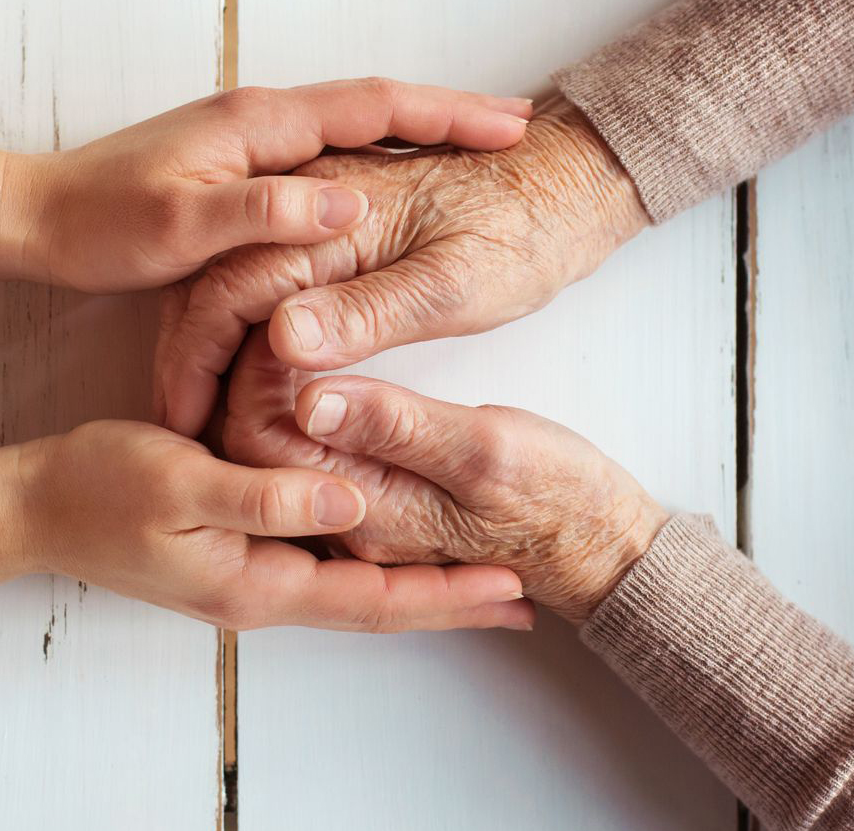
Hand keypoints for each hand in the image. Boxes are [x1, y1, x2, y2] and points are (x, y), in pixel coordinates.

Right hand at [0, 419, 532, 631]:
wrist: (34, 506)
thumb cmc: (100, 488)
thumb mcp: (184, 483)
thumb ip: (267, 496)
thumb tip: (352, 501)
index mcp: (256, 582)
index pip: (372, 599)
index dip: (446, 598)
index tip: (512, 591)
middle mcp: (261, 589)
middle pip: (375, 603)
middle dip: (448, 602)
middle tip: (520, 596)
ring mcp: (247, 574)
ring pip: (352, 585)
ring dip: (416, 583)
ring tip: (475, 575)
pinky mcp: (234, 551)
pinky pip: (322, 563)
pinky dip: (369, 559)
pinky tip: (389, 540)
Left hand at [3, 79, 533, 291]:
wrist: (33, 219)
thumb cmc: (99, 224)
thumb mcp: (180, 228)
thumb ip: (263, 214)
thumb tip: (346, 206)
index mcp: (259, 125)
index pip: (375, 104)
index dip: (447, 115)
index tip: (511, 125)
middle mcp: (260, 121)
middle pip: (376, 105)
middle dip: (448, 114)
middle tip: (515, 127)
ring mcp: (249, 142)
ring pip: (354, 128)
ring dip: (415, 133)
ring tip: (475, 147)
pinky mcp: (236, 169)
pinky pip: (326, 154)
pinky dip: (374, 158)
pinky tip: (393, 181)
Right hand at [155, 95, 648, 436]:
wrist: (564, 182)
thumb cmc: (523, 232)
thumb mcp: (455, 284)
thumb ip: (369, 312)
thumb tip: (280, 340)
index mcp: (329, 213)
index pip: (229, 287)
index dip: (197, 358)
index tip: (186, 419)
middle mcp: (307, 205)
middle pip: (214, 283)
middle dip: (188, 358)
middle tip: (179, 429)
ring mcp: (314, 215)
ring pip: (230, 283)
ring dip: (208, 346)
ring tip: (199, 415)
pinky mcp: (330, 234)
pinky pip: (262, 281)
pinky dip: (241, 332)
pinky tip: (244, 378)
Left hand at [220, 328, 666, 622]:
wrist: (602, 545)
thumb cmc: (559, 498)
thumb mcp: (487, 449)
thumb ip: (396, 425)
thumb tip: (309, 397)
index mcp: (361, 512)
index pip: (258, 443)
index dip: (253, 373)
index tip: (280, 316)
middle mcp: (341, 521)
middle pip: (253, 446)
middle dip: (250, 375)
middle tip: (275, 309)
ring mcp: (355, 512)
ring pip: (278, 445)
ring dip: (274, 385)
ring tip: (290, 322)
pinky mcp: (374, 496)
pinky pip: (311, 449)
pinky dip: (301, 400)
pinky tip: (314, 357)